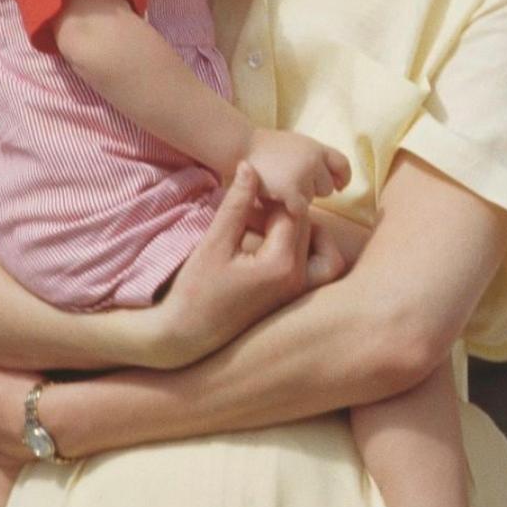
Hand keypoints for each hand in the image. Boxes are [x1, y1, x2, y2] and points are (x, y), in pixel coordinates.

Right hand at [142, 163, 342, 367]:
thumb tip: (251, 167)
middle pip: (308, 228)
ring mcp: (300, 294)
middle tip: (251, 211)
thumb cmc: (194, 292)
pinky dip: (304, 252)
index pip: (292, 213)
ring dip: (301, 232)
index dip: (272, 198)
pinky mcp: (295, 301)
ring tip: (264, 228)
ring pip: (322, 249)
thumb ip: (236, 204)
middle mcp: (299, 281)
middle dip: (283, 213)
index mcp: (281, 265)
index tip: (249, 195)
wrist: (184, 339)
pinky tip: (270, 247)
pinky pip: (317, 269)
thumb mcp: (214, 244)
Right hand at [247, 128, 350, 217]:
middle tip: (292, 184)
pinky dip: (289, 208)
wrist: (240, 146)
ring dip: (298, 198)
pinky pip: (300, 209)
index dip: (342, 178)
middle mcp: (313, 160)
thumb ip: (314, 158)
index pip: (343, 164)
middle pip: (327, 188)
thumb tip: (336, 181)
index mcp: (317, 148)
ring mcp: (302, 175)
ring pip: (311, 200)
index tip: (338, 186)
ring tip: (280, 187)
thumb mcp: (296, 145)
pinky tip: (277, 200)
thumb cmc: (265, 148)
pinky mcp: (290, 190)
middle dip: (313, 189)